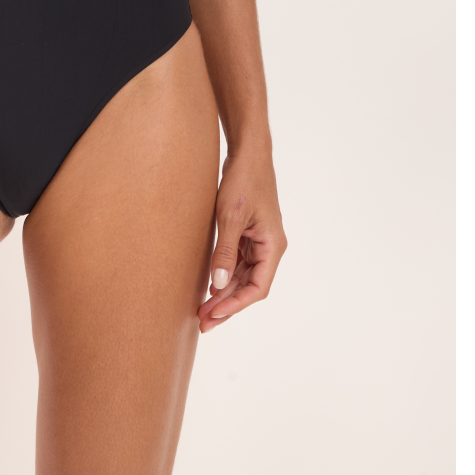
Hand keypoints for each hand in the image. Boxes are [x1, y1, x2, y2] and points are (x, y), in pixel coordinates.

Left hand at [198, 148, 285, 332]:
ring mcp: (258, 240)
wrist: (247, 152)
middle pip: (249, 285)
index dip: (236, 305)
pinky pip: (237, 262)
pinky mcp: (247, 233)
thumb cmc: (243, 180)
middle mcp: (269, 247)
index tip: (215, 315)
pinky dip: (224, 275)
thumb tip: (217, 286)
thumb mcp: (230, 217)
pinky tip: (209, 286)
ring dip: (224, 293)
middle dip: (227, 305)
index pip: (258, 287)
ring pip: (242, 276)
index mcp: (273, 246)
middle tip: (203, 322)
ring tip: (202, 310)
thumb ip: (225, 252)